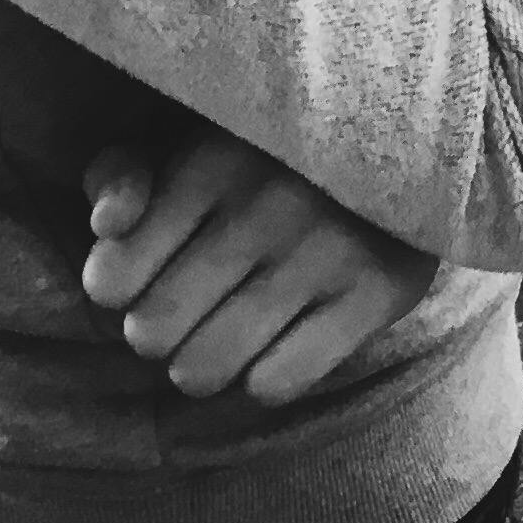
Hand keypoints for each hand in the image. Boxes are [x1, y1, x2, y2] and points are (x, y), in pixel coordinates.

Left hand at [81, 134, 437, 405]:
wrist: (414, 141)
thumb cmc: (267, 152)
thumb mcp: (187, 139)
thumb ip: (122, 175)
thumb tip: (107, 225)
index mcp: (215, 158)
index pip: (112, 279)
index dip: (118, 287)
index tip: (149, 269)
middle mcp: (272, 203)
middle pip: (152, 333)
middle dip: (160, 329)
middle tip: (192, 302)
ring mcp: (330, 250)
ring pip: (206, 369)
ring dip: (204, 360)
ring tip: (227, 326)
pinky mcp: (381, 291)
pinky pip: (276, 383)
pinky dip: (267, 374)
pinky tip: (284, 335)